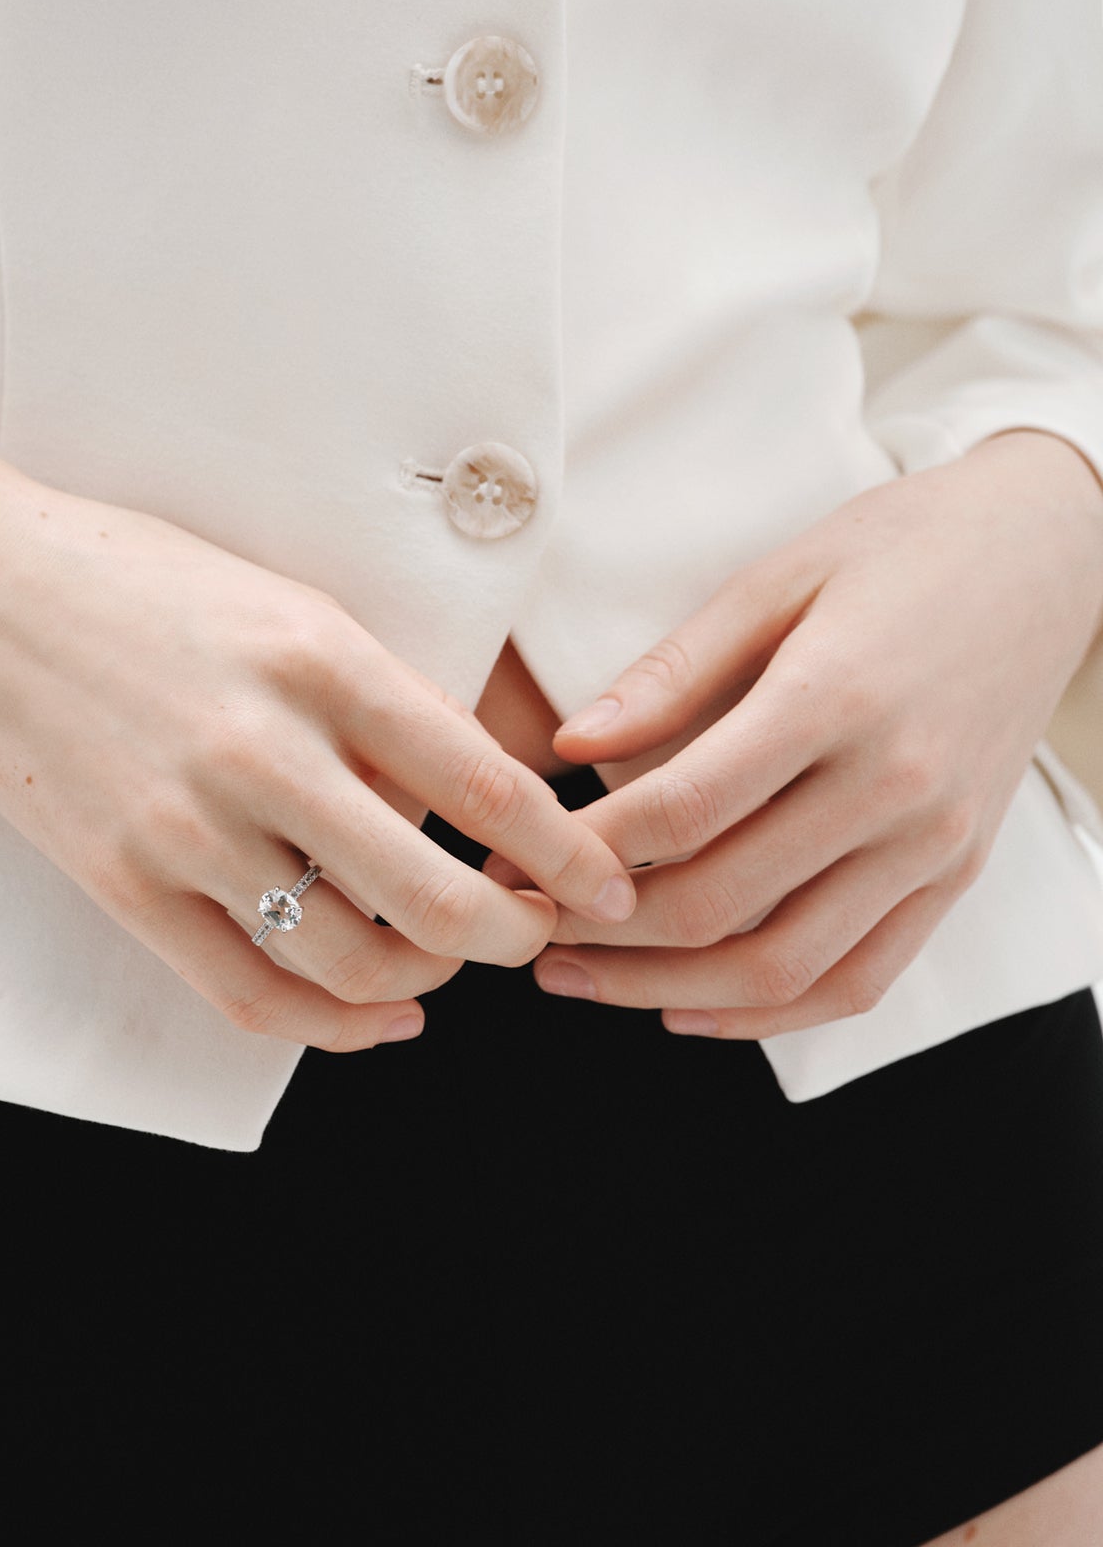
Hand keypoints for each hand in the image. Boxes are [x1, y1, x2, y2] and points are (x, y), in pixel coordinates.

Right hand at [0, 422, 633, 1051]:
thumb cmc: (147, 583)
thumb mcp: (290, 608)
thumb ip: (383, 703)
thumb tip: (475, 800)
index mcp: (321, 659)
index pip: (483, 783)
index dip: (566, 852)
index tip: (608, 883)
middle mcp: (261, 748)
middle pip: (431, 897)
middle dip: (510, 935)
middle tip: (535, 931)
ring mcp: (187, 827)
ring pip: (348, 958)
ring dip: (426, 979)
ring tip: (447, 964)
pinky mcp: (125, 884)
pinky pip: (250, 994)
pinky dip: (335, 1026)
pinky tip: (382, 1018)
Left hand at [520, 432, 1102, 1037]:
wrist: (1047, 558)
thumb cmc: (900, 552)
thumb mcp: (776, 580)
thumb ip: (672, 673)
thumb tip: (568, 747)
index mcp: (834, 698)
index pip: (681, 809)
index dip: (583, 851)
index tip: (516, 859)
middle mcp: (893, 787)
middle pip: (721, 901)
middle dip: (602, 932)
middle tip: (523, 930)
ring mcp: (934, 844)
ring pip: (785, 966)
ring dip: (666, 992)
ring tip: (581, 980)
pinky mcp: (956, 875)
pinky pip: (859, 979)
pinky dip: (768, 1012)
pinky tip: (690, 1011)